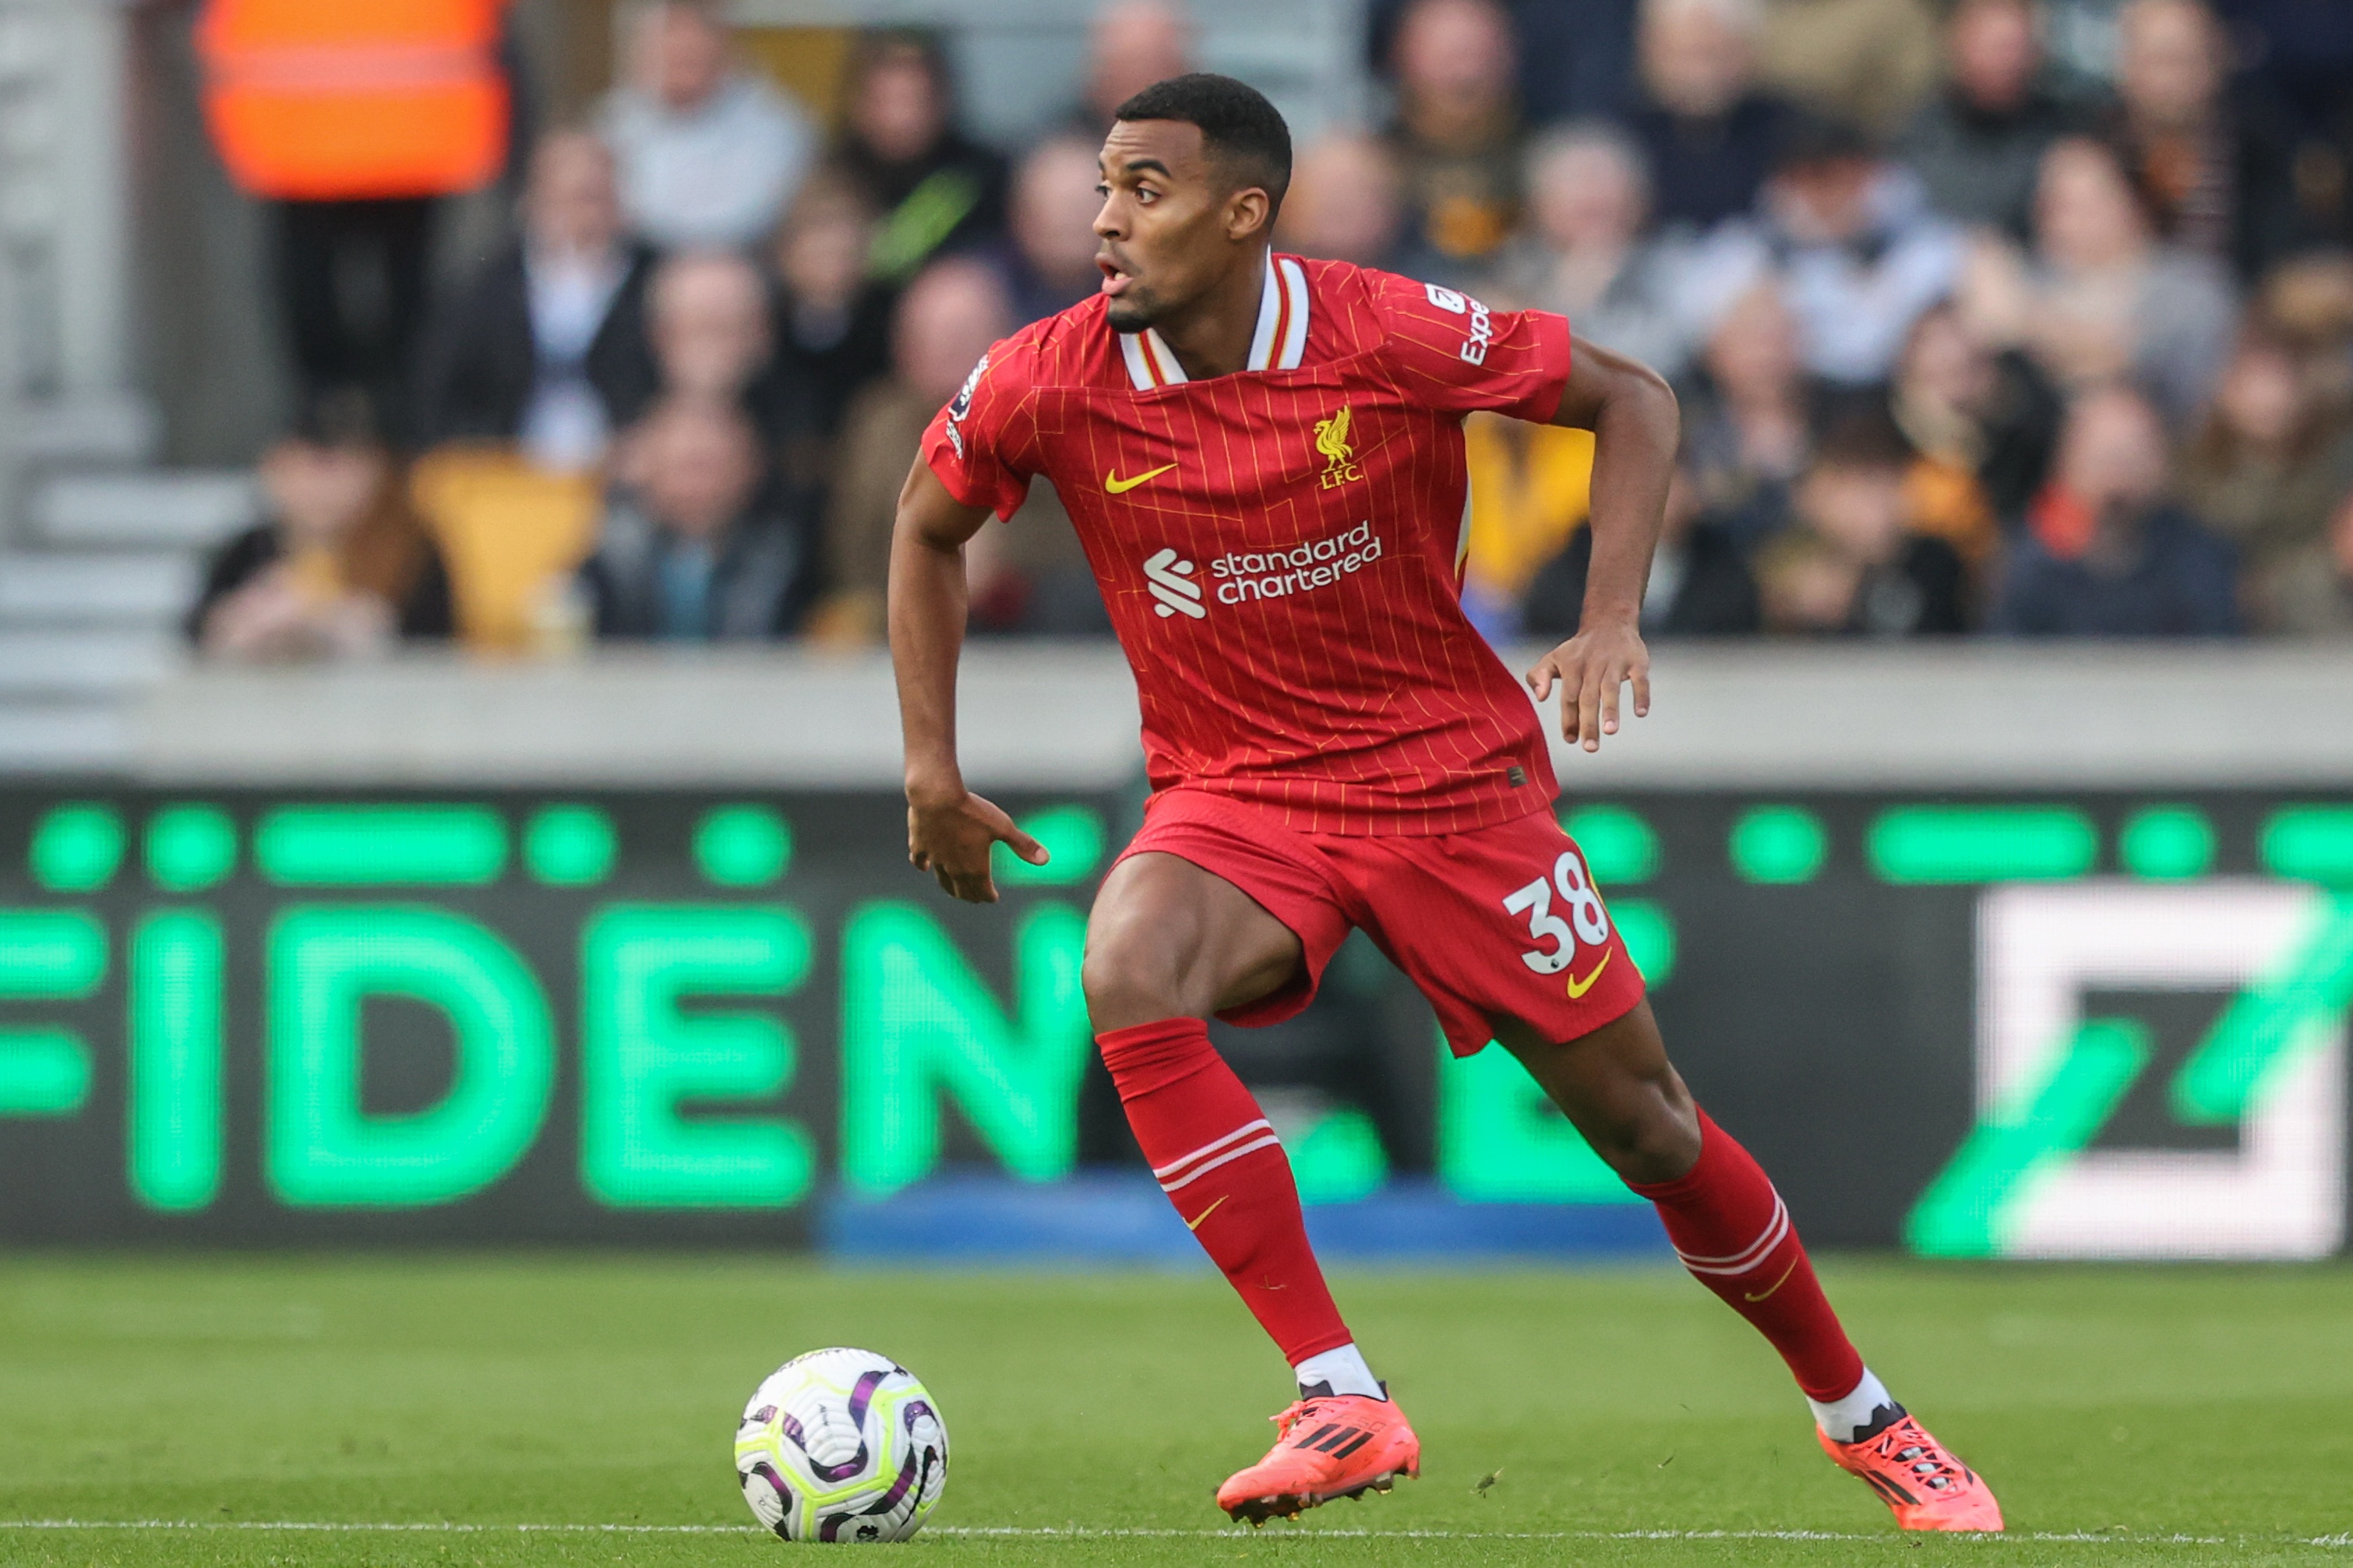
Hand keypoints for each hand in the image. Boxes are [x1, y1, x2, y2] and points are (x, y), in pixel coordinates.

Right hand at [907, 786, 1046, 902]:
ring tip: (954, 890)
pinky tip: (925, 867)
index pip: (983, 891)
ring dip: (950, 888)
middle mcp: (954, 869)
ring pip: (942, 881)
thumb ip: (1022, 845)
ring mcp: (935, 859)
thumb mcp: (1002, 826)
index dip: (989, 896)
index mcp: (975, 868)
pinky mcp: (919, 846)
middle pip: (962, 891)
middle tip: (977, 898)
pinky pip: (920, 861)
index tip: (993, 898)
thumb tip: (1045, 860)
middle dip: (971, 896)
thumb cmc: (972, 811)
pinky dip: (924, 866)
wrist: (936, 797)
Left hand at [1526, 620, 1650, 751]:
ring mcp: (1615, 662)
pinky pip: (1640, 678)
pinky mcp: (1636, 660)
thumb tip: (1539, 697)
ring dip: (1611, 709)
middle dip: (1588, 723)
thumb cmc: (1578, 650)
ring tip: (1610, 731)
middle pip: (1588, 697)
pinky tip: (1640, 713)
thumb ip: (1538, 676)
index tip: (1570, 740)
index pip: (1568, 697)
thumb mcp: (1553, 658)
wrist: (1609, 622)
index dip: (1569, 719)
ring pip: (1611, 687)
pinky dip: (1641, 694)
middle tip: (1590, 747)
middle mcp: (1592, 665)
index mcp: (1571, 667)